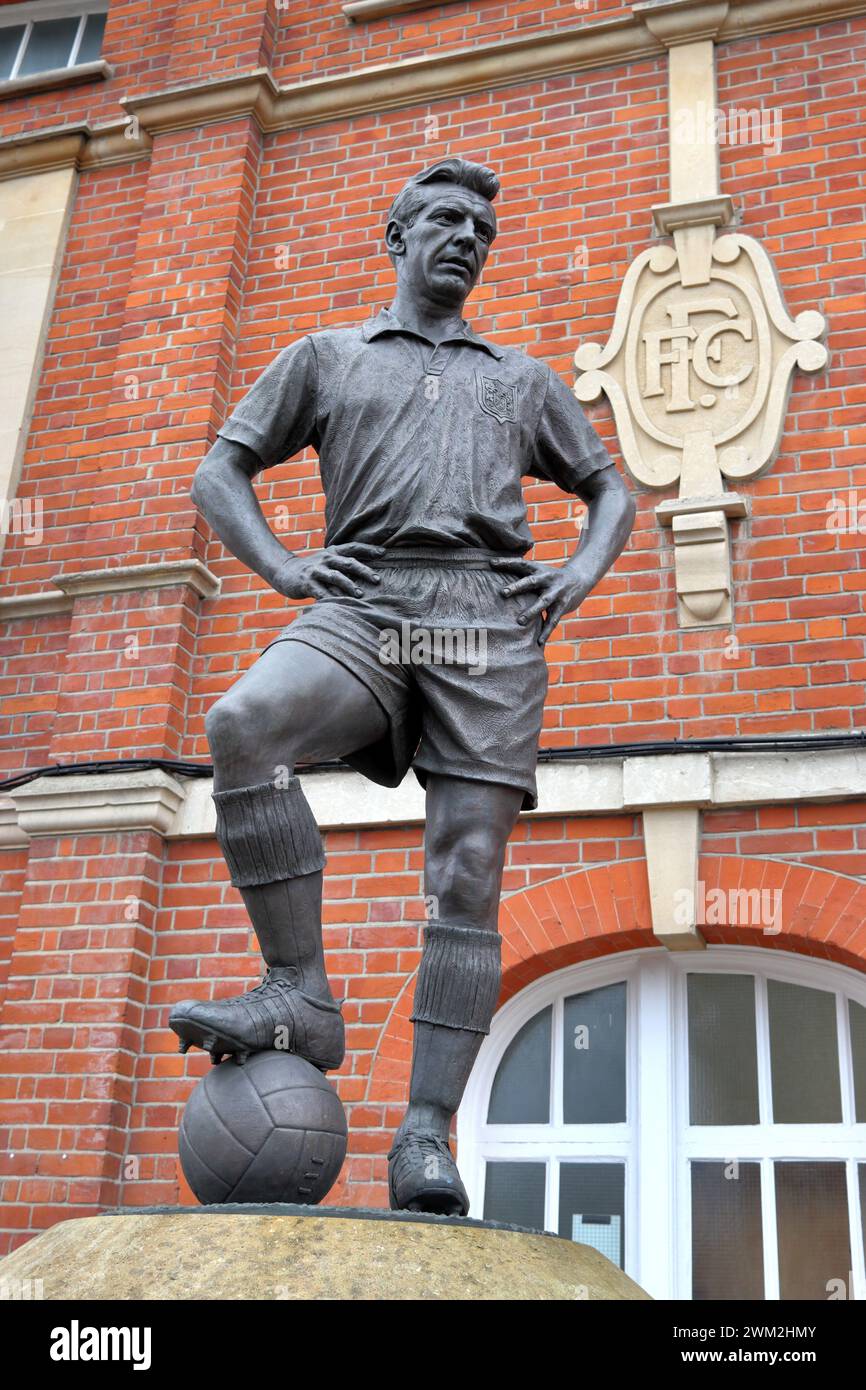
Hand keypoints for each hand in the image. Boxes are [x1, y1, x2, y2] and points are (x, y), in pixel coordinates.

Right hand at [270, 543, 384, 599]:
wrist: (284, 571)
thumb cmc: (313, 570)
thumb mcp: (327, 561)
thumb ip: (343, 565)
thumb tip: (368, 573)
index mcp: (332, 552)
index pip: (353, 547)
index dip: (369, 549)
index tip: (384, 553)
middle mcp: (326, 559)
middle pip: (348, 563)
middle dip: (364, 571)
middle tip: (377, 580)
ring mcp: (316, 571)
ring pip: (335, 577)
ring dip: (349, 585)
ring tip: (359, 595)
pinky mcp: (307, 583)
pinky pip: (321, 592)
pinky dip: (331, 599)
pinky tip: (340, 606)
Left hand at [492, 557, 591, 643]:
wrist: (580, 577)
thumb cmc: (550, 577)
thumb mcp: (538, 571)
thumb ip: (522, 575)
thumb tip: (496, 574)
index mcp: (538, 569)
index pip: (520, 563)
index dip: (506, 563)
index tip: (491, 563)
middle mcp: (547, 579)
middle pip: (531, 582)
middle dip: (517, 587)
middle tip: (503, 593)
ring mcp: (556, 592)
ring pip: (543, 602)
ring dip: (532, 611)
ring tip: (520, 622)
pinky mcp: (563, 605)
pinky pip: (553, 619)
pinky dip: (546, 631)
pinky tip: (539, 642)